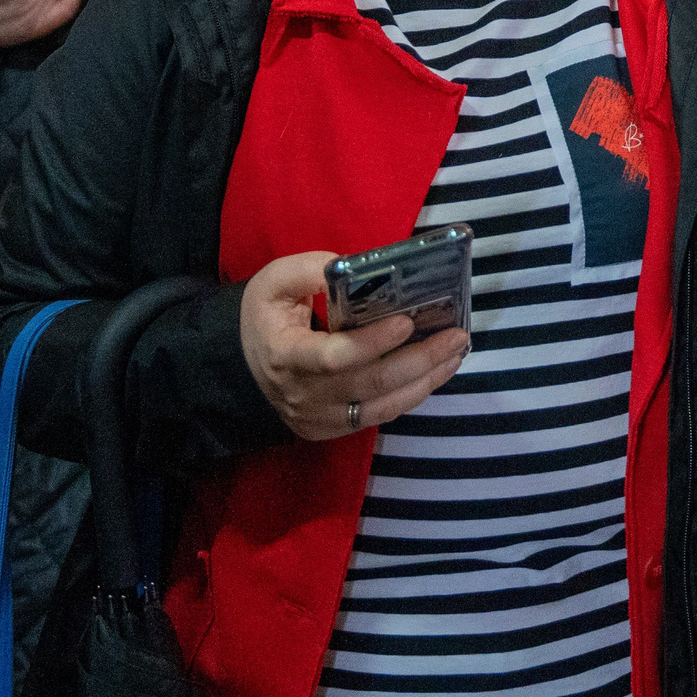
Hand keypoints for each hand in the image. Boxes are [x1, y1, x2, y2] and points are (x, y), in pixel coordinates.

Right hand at [240, 250, 470, 442]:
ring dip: (426, 381)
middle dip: (420, 360)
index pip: (334, 357)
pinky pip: (378, 416)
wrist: (241, 364)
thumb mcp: (274, 282)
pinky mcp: (331, 428)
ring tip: (456, 353)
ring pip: (381, 407)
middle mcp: (303, 394)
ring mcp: (318, 417)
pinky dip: (411, 396)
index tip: (406, 321)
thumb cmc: (265, 317)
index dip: (373, 342)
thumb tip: (352, 268)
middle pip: (370, 384)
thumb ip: (310, 270)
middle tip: (456, 334)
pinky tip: (435, 372)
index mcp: (286, 354)